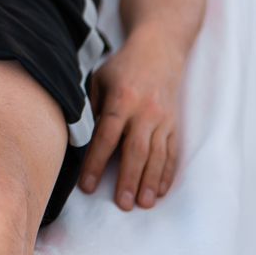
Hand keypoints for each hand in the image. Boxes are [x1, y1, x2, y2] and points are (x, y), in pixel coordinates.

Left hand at [78, 27, 183, 209]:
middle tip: (122, 204)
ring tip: (143, 203)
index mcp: (121, 100)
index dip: (97, 162)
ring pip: (157, 155)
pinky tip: (159, 190)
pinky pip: (172, 152)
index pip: (107, 137)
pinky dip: (166, 173)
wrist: (160, 49)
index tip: (88, 185)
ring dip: (150, 182)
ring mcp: (163, 119)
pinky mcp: (175, 123)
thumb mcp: (100, 79)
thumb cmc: (123, 66)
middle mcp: (145, 111)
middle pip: (136, 151)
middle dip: (129, 179)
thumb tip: (80, 137)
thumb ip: (91, 107)